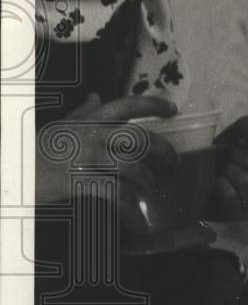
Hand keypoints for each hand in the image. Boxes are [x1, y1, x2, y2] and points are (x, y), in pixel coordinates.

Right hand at [35, 93, 179, 232]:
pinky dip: (129, 202)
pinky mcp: (79, 181)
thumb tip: (96, 96)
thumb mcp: (60, 124)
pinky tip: (136, 208)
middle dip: (164, 151)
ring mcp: (87, 158)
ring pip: (133, 166)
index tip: (173, 109)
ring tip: (154, 188)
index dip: (153, 104)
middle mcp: (93, 136)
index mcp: (90, 120)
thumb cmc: (37, 148)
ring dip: (149, 180)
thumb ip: (82, 112)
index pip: (128, 105)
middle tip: (174, 163)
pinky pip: (114, 192)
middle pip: (140, 138)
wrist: (12, 170)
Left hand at [209, 116, 247, 220]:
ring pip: (244, 179)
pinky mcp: (240, 215)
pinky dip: (219, 185)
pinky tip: (215, 184)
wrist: (194, 187)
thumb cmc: (217, 162)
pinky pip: (231, 195)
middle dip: (234, 156)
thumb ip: (242, 128)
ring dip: (225, 171)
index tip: (240, 142)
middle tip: (225, 161)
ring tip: (220, 173)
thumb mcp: (229, 141)